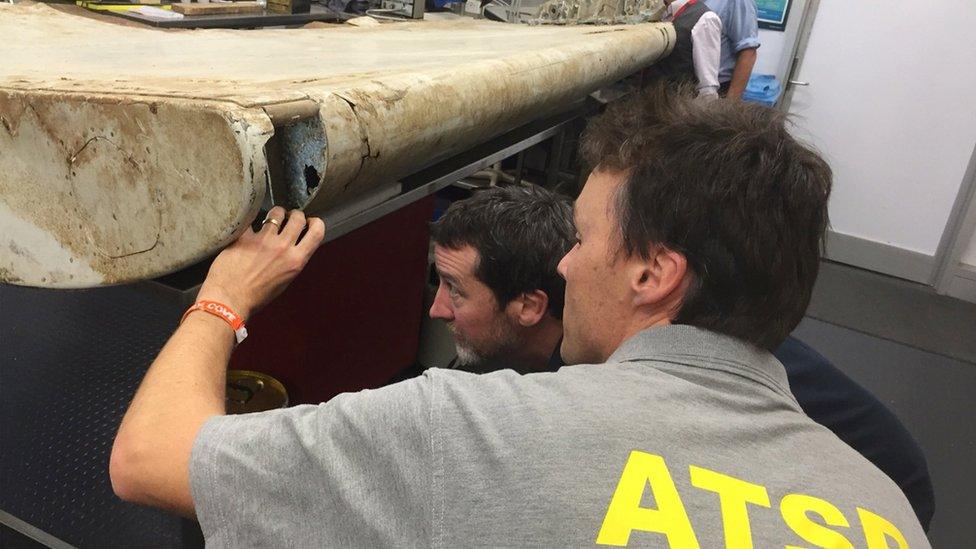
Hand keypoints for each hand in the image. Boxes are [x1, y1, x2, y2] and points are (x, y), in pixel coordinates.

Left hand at [196, 206, 325, 319]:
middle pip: (298, 217)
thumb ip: (291, 262)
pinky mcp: (245, 236)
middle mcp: (283, 247)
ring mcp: (264, 240)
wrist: (230, 300)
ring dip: (275, 214)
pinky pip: (251, 219)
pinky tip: (248, 226)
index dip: (315, 222)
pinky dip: (250, 220)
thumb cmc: (256, 296)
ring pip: (276, 213)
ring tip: (269, 219)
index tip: (309, 222)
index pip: (317, 232)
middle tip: (287, 219)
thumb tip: (292, 247)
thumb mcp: (284, 281)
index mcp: (296, 261)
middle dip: (294, 215)